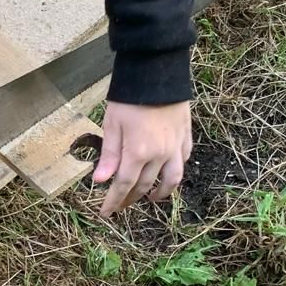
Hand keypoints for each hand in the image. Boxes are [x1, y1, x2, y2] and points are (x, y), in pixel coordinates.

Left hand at [93, 101, 191, 215]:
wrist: (156, 72)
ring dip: (160, 193)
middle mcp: (160, 154)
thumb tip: (100, 181)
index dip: (113, 201)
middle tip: (121, 204)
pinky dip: (174, 173)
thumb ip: (109, 155)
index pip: (123, 185)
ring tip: (150, 198)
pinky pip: (182, 162)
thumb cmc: (129, 97)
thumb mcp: (112, 125)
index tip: (105, 213)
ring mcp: (175, 147)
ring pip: (171, 180)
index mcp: (138, 152)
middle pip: (144, 185)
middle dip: (131, 198)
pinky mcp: (185, 137)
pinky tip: (167, 174)